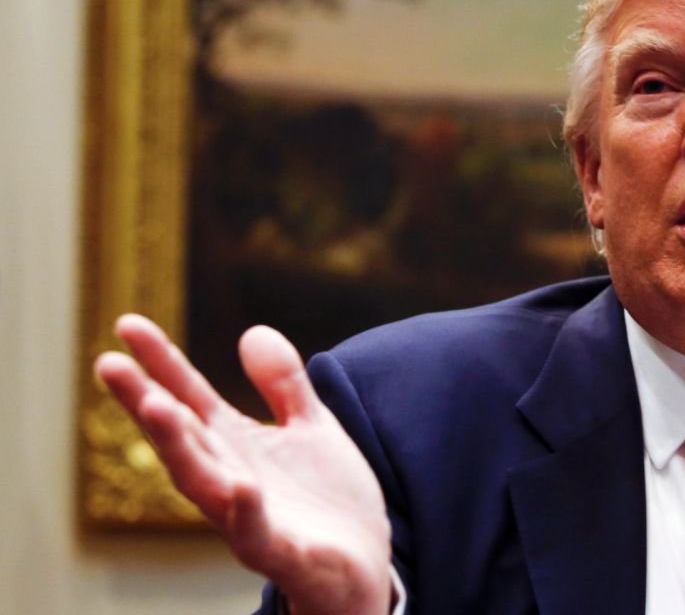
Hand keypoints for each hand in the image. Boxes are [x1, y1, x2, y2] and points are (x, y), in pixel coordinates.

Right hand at [96, 315, 391, 614]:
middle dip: (146, 403)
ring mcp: (252, 519)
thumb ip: (284, 386)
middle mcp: (231, 480)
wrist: (366, 568)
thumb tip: (252, 331)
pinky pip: (259, 534)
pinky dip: (246, 512)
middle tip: (110, 365)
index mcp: (236, 448)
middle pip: (181, 439)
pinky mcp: (284, 552)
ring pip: (205, 484)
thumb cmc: (327, 501)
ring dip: (179, 448)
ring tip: (158, 406)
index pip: (189, 399)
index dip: (160, 363)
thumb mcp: (310, 429)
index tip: (128, 324)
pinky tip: (239, 486)